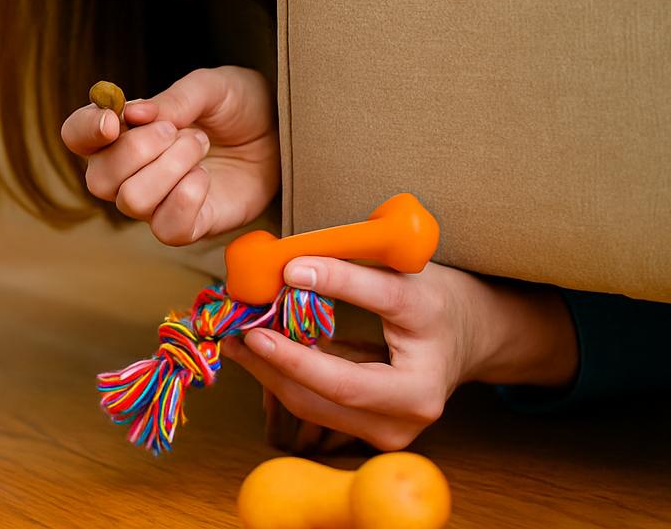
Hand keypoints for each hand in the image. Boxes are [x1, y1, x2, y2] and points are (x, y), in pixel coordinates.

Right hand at [60, 66, 278, 244]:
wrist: (280, 132)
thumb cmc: (238, 106)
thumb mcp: (210, 87)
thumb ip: (174, 99)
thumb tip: (135, 114)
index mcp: (122, 132)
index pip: (76, 136)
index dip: (85, 131)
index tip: (115, 121)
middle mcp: (129, 172)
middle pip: (99, 178)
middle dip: (139, 150)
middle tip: (178, 130)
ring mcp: (157, 203)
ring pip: (132, 201)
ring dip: (169, 168)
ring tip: (199, 146)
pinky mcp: (188, 226)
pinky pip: (168, 229)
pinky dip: (186, 200)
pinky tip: (205, 179)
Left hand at [222, 258, 577, 451]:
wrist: (466, 340)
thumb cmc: (430, 299)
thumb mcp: (401, 270)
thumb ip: (351, 266)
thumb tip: (287, 265)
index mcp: (432, 336)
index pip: (385, 303)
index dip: (338, 283)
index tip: (290, 267)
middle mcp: (420, 399)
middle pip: (338, 384)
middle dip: (281, 357)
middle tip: (240, 328)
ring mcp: (397, 428)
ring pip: (317, 404)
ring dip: (269, 372)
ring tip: (235, 339)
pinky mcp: (375, 436)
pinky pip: (316, 409)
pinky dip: (282, 381)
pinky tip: (256, 354)